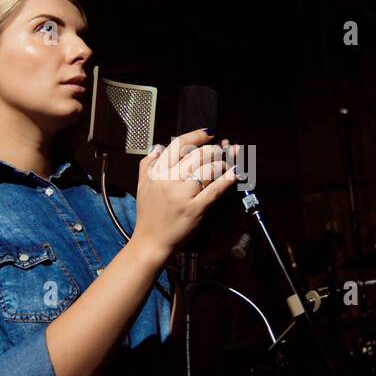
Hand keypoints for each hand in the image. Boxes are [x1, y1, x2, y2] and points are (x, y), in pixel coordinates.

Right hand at [130, 128, 239, 264]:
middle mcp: (169, 181)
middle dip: (213, 149)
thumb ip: (147, 164)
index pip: (178, 145)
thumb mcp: (142, 186)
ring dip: (221, 163)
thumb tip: (157, 147)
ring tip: (225, 164)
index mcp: (157, 173)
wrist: (150, 242)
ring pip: (208, 169)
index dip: (196, 135)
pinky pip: (215, 189)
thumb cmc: (148, 215)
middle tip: (219, 150)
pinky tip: (233, 173)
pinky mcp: (195, 209)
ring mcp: (183, 195)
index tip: (208, 133)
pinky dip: (227, 179)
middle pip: (196, 154)